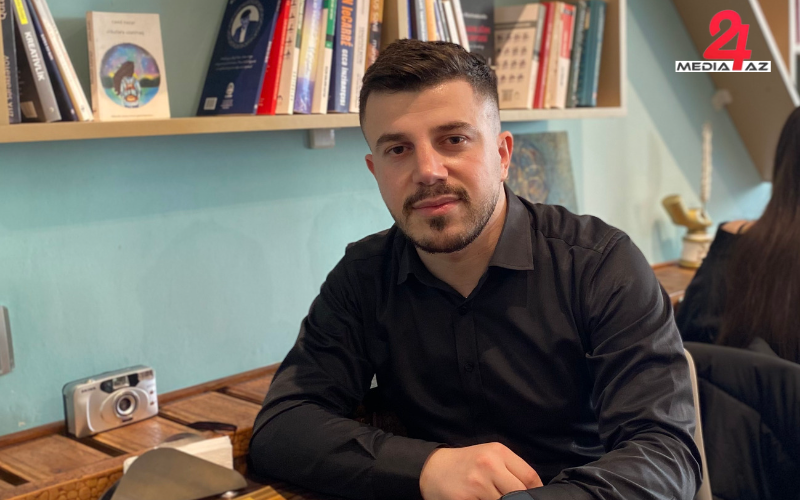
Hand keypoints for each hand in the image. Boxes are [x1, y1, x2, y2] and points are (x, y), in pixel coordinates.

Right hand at [419, 442, 542, 499]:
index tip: (535, 498)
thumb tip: (533, 490)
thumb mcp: (488, 456)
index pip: (530, 476)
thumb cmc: (465, 463)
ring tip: (494, 498)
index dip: (536, 492)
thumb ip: (510, 469)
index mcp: (498, 452)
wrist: (432, 468)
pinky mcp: (465, 499)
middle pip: (520, 493)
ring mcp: (477, 483)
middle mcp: (489, 465)